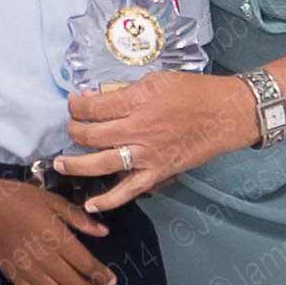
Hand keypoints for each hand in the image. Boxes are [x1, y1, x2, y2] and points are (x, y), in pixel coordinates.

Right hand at [0, 180, 116, 284]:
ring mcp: (28, 271)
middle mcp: (45, 259)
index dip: (102, 275)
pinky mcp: (14, 276)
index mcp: (58, 239)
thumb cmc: (21, 198)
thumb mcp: (54, 201)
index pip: (87, 265)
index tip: (112, 281)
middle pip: (75, 284)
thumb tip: (104, 233)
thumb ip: (79, 219)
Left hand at [59, 71, 256, 211]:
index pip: (93, 107)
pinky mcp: (157, 172)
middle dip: (73, 131)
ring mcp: (146, 155)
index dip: (77, 105)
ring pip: (101, 163)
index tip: (74, 104)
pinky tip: (90, 204)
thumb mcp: (156, 80)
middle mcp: (137, 130)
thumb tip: (101, 98)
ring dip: (76, 164)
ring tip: (60, 163)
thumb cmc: (194, 91)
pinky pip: (128, 190)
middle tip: (70, 128)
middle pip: (91, 135)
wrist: (225, 113)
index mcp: (136, 102)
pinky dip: (108, 200)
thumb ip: (127, 91)